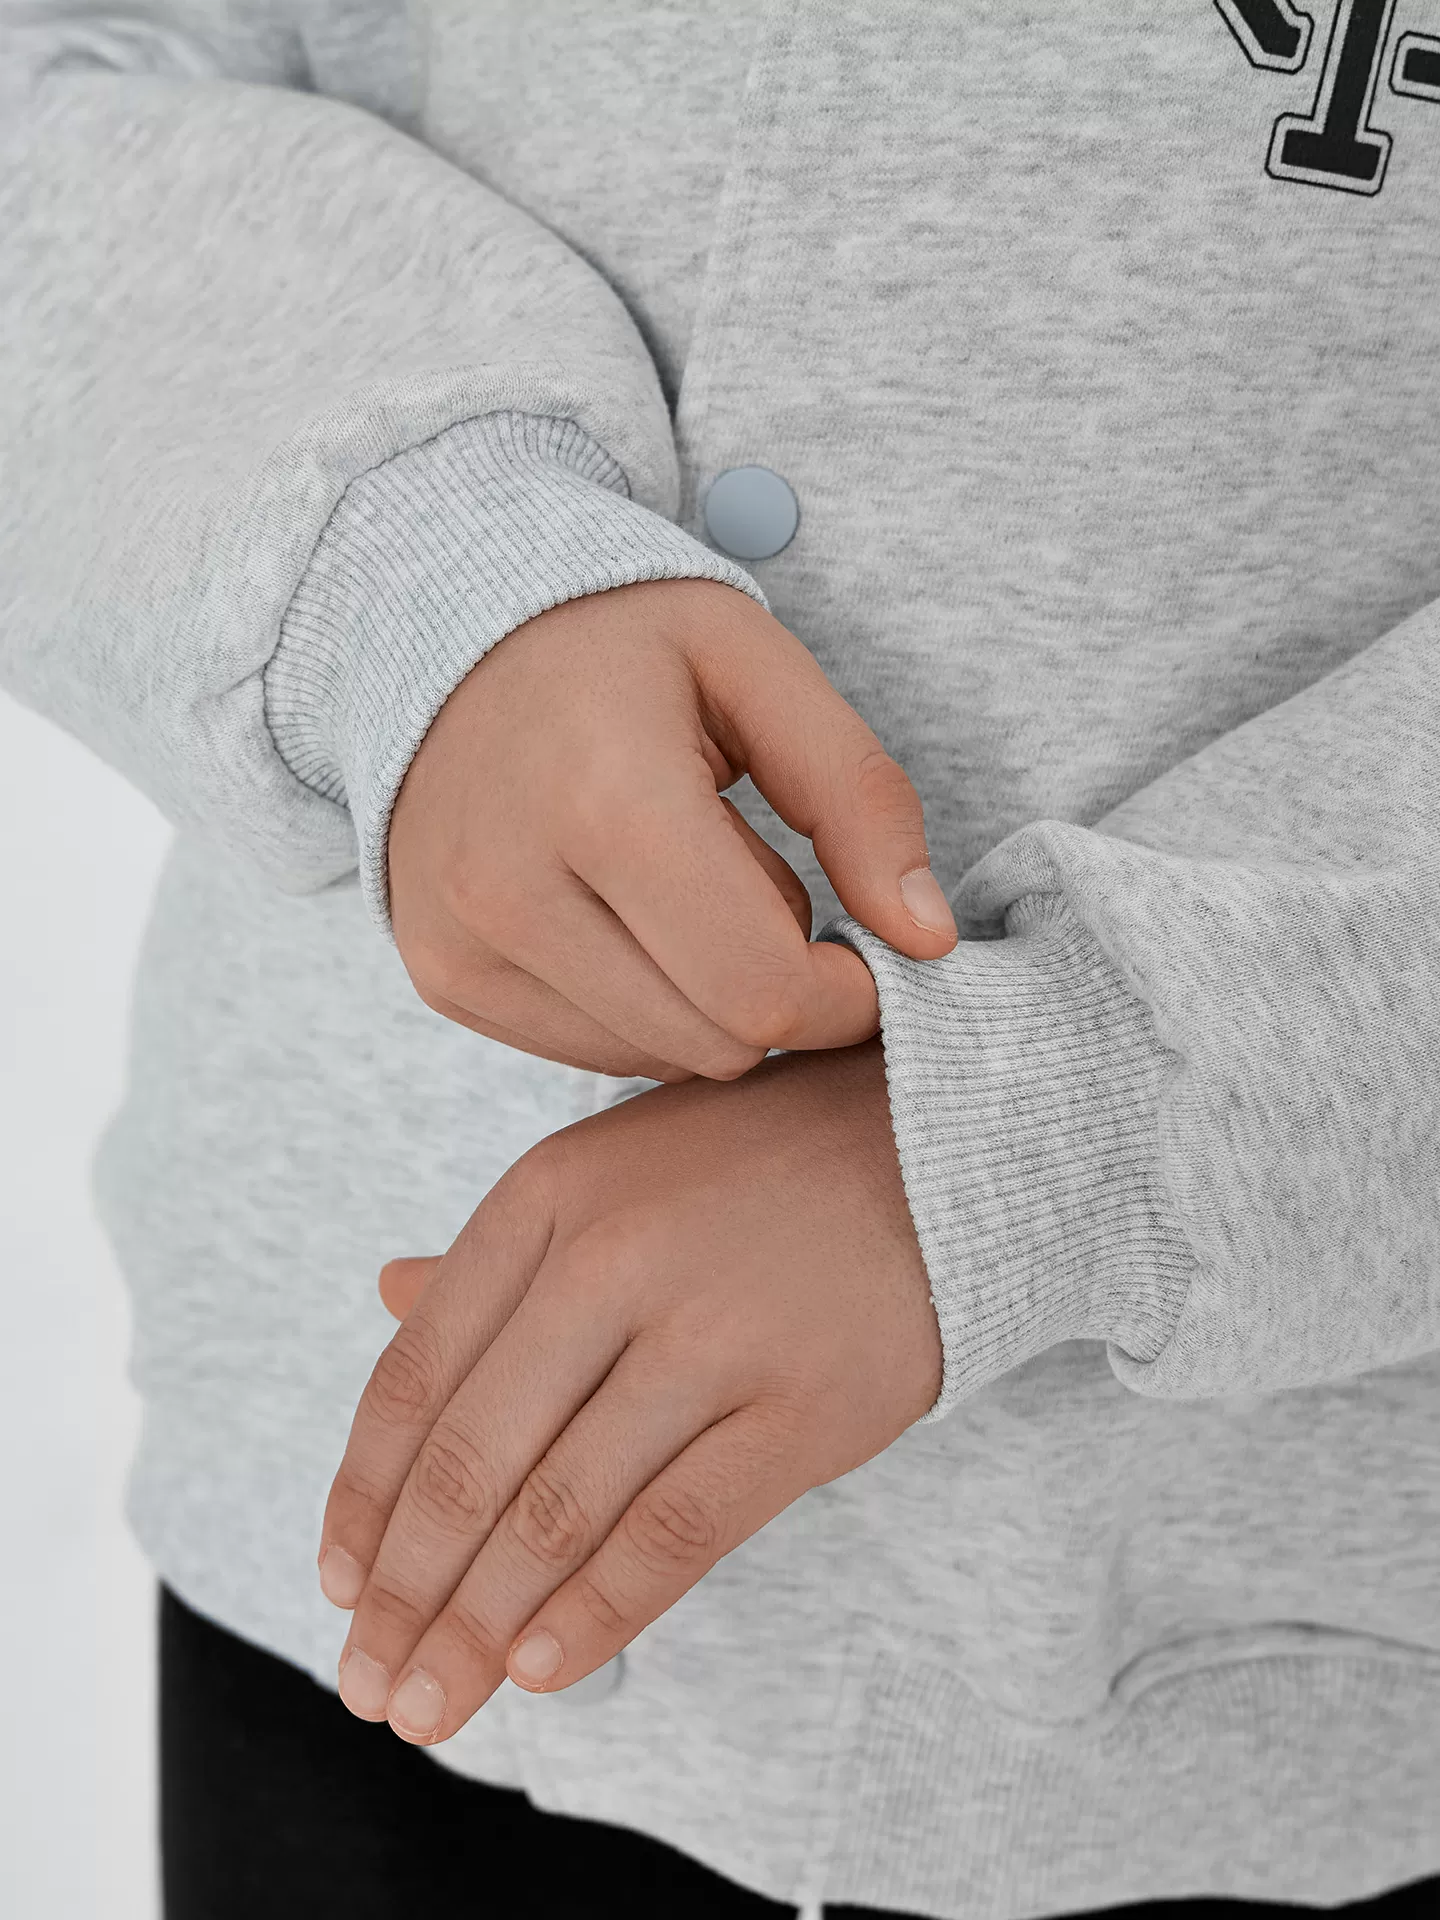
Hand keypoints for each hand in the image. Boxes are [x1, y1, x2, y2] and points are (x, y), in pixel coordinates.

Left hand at [317, 1039, 940, 1742]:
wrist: (942, 1142)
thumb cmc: (754, 1164)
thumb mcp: (611, 1169)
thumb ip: (503, 1251)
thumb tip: (383, 1297)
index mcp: (545, 1197)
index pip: (415, 1378)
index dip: (364, 1498)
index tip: (338, 1587)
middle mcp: (611, 1259)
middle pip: (472, 1461)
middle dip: (407, 1595)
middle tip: (371, 1688)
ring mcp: (710, 1333)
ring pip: (560, 1512)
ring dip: (480, 1629)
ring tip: (434, 1710)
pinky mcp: (804, 1407)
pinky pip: (676, 1531)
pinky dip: (599, 1612)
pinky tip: (543, 1669)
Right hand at [387, 579, 956, 1080]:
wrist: (442, 620)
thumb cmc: (621, 638)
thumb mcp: (757, 668)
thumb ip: (858, 798)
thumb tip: (928, 940)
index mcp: (606, 800)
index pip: (761, 987)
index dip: (846, 995)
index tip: (870, 950)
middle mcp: (511, 889)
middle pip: (716, 1040)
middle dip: (778, 990)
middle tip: (768, 895)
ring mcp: (464, 943)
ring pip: (658, 1058)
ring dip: (707, 999)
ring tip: (686, 890)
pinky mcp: (443, 975)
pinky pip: (590, 1050)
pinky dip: (641, 1004)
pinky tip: (627, 914)